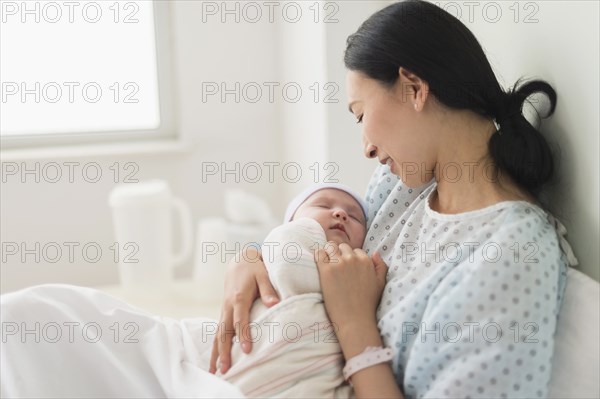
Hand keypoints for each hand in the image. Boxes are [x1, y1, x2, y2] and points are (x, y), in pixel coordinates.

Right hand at [208, 248, 278, 373]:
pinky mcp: (224, 312)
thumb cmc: (254, 268)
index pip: (240, 319)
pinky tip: (215, 359)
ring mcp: (224, 309)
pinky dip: (216, 346)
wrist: (240, 261)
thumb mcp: (263, 274)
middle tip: (226, 368)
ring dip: (216, 352)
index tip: (246, 350)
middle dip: (224, 351)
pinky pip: (218, 331)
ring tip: (216, 371)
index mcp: (239, 297)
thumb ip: (268, 289)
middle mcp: (228, 305)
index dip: (243, 335)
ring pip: (218, 334)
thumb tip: (275, 303)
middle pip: (224, 331)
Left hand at [315, 243, 387, 345]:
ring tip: (328, 265)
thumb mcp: (381, 283)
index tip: (347, 269)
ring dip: (329, 253)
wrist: (354, 319)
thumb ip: (381, 266)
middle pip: (342, 247)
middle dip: (340, 254)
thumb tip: (375, 253)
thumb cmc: (368, 303)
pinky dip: (319, 256)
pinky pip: (319, 253)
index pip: (355, 250)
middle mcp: (352, 259)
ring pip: (330, 247)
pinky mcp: (326, 270)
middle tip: (337, 267)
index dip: (351, 259)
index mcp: (365, 260)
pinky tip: (320, 264)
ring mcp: (338, 263)